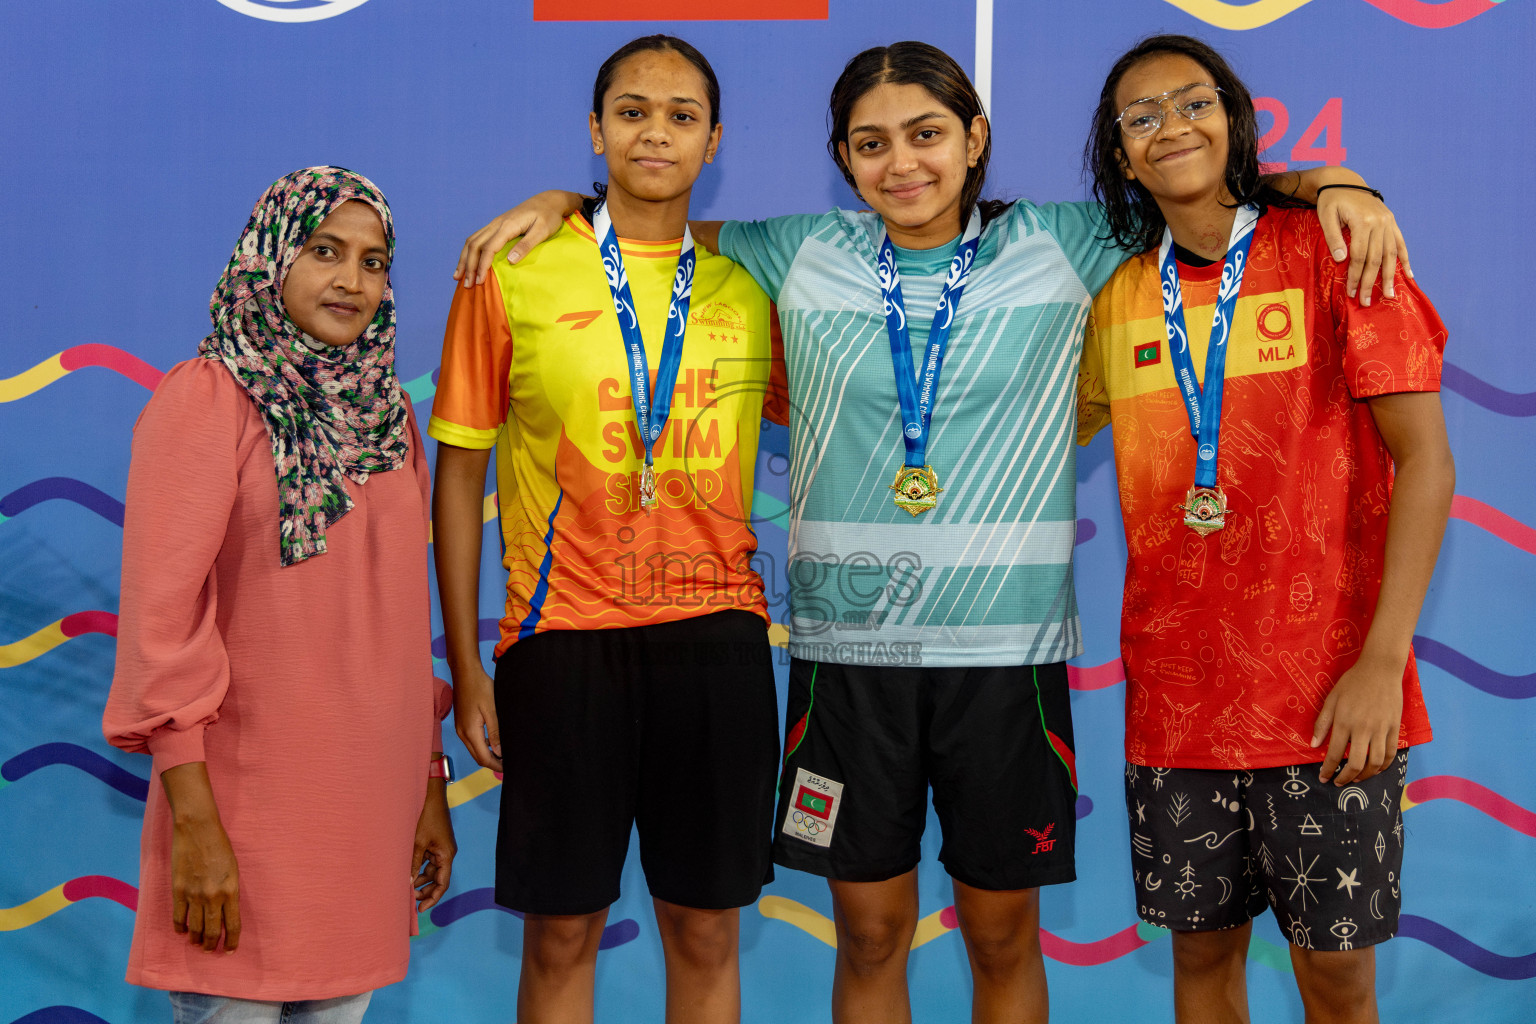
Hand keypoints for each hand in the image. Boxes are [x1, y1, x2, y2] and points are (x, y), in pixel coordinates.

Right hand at [170, 815, 240, 951]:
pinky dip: (180, 928)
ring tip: (198, 944)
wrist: (198, 830)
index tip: (231, 950)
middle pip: (213, 931)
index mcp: (231, 890)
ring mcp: (194, 895)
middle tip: (212, 951)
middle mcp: (213, 897)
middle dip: (213, 945)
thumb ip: (230, 891)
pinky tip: (182, 932)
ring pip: (195, 928)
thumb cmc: (220, 846)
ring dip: (197, 940)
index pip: (233, 924)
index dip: (232, 940)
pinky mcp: (178, 891)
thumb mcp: (234, 870)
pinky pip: (179, 917)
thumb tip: (226, 911)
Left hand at [411, 779, 456, 912]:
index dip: (432, 898)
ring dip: (421, 880)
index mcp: (446, 855)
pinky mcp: (433, 843)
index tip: (421, 909)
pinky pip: (428, 861)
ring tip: (407, 890)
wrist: (430, 795)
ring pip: (432, 871)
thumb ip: (413, 863)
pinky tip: (408, 874)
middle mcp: (446, 853)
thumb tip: (408, 883)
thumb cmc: (426, 816)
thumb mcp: (417, 843)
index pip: (442, 883)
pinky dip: (419, 868)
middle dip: (426, 891)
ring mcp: (440, 848)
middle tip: (411, 901)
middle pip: (438, 879)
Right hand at [452, 190, 580, 287]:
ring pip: (472, 241)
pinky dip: (469, 252)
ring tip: (458, 277)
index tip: (479, 281)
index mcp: (507, 226)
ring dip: (464, 259)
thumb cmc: (548, 217)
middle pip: (475, 245)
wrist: (548, 200)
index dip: (482, 266)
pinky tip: (466, 262)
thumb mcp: (542, 231)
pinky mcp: (496, 225)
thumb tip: (510, 261)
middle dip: (468, 266)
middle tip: (466, 285)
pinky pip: (477, 238)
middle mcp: (496, 223)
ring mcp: (494, 223)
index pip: (489, 248)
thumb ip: (526, 245)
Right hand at [452, 662, 501, 770]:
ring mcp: (460, 729)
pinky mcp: (462, 724)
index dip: (496, 765)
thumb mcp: (492, 710)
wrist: (465, 673)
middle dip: (492, 763)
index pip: (483, 758)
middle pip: (477, 757)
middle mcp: (463, 734)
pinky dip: (482, 746)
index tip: (509, 768)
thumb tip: (500, 752)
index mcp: (470, 732)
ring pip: (474, 750)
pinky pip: (472, 741)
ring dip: (487, 755)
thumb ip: (495, 732)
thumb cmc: (480, 688)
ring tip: (503, 755)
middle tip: (508, 764)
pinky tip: (494, 743)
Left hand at [1311, 652, 1404, 785]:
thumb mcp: (1331, 699)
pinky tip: (1376, 769)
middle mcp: (1363, 729)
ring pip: (1375, 762)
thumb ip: (1322, 723)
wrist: (1380, 670)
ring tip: (1356, 778)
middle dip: (1346, 777)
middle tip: (1339, 782)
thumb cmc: (1352, 683)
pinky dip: (1384, 765)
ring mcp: (1381, 729)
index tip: (1324, 778)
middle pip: (1357, 764)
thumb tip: (1313, 745)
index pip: (1335, 754)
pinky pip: (1391, 753)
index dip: (1328, 769)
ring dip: (1365, 776)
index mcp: (1344, 722)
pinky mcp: (1395, 728)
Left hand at [1315, 188, 1411, 306]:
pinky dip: (1405, 259)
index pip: (1359, 255)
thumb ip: (1333, 237)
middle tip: (1366, 302)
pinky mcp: (1392, 222)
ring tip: (1389, 295)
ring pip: (1391, 253)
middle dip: (1370, 282)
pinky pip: (1401, 243)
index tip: (1350, 293)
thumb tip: (1343, 260)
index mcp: (1363, 221)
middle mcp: (1380, 222)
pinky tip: (1409, 275)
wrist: (1344, 181)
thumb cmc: (1331, 200)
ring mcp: (1388, 222)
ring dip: (1390, 276)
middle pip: (1376, 258)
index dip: (1355, 275)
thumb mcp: (1326, 216)